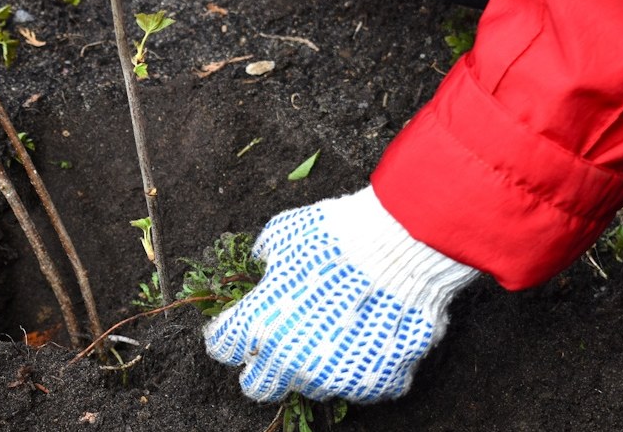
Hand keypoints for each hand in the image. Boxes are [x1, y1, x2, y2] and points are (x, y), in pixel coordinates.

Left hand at [204, 186, 477, 402]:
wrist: (399, 243)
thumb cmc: (336, 235)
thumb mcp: (282, 236)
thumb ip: (265, 264)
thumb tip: (264, 269)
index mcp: (259, 324)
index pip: (223, 348)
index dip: (230, 334)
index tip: (239, 325)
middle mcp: (291, 360)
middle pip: (257, 387)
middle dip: (262, 366)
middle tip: (279, 339)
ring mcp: (335, 377)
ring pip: (309, 387)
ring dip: (312, 363)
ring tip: (333, 327)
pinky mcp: (374, 383)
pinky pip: (358, 383)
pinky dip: (359, 364)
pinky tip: (366, 333)